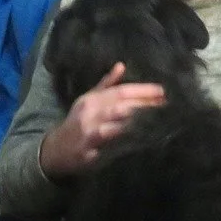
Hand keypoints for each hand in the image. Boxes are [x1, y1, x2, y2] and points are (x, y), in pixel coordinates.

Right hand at [39, 63, 165, 177]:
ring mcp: (89, 136)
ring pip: (115, 128)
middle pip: (121, 107)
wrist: (55, 149)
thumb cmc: (77, 122)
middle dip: (144, 106)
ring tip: (156, 122)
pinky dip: (124, 146)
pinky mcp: (89, 155)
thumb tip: (122, 65)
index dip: (142, 91)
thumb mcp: (88, 100)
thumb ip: (107, 84)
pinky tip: (140, 145)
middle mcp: (90, 115)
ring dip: (136, 125)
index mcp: (92, 100)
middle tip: (165, 105)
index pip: (121, 92)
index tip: (162, 91)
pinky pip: (110, 150)